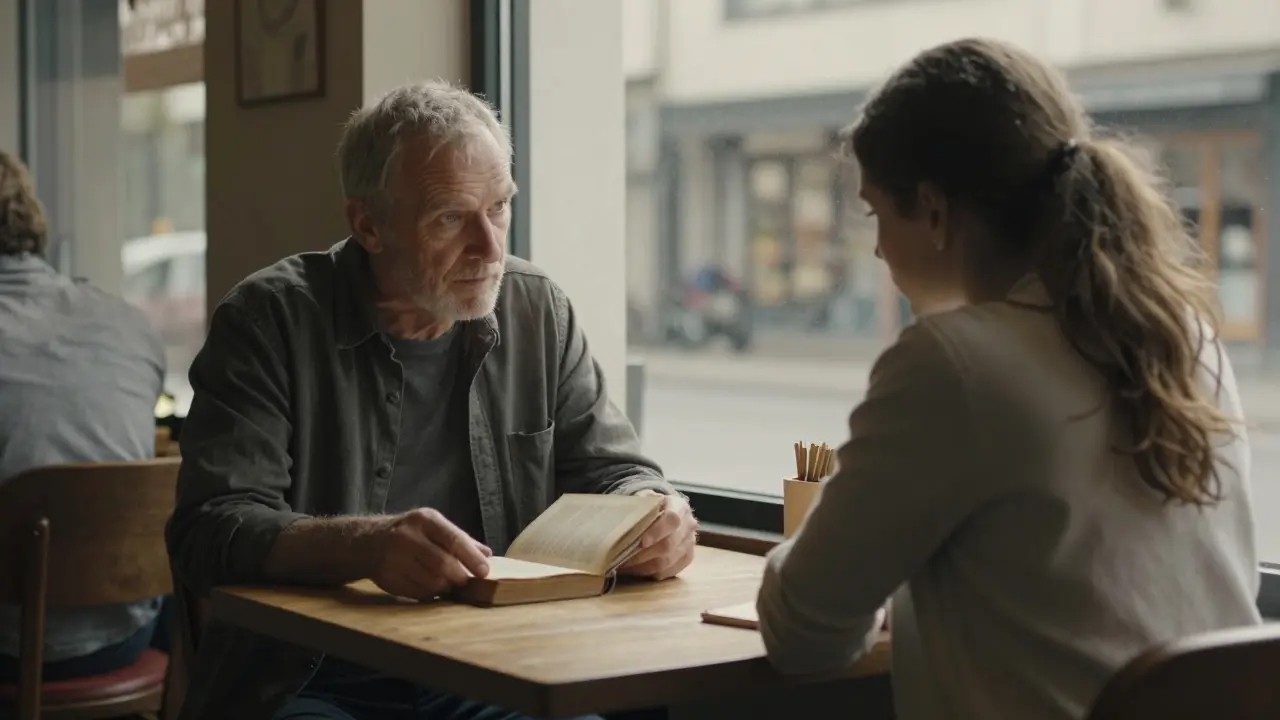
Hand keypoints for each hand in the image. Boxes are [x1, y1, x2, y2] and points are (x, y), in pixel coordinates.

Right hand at [366, 508, 492, 599]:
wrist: (369, 542)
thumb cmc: (412, 533)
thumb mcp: (434, 526)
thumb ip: (461, 539)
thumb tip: (487, 555)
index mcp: (424, 520)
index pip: (453, 539)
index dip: (471, 558)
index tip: (485, 572)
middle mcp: (407, 536)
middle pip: (442, 563)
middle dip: (458, 576)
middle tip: (465, 581)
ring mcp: (394, 558)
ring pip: (430, 582)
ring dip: (445, 587)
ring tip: (448, 584)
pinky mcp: (387, 578)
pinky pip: (417, 593)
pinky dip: (429, 593)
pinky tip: (430, 588)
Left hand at [618, 493, 696, 579]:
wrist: (665, 513)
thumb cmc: (650, 507)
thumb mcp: (644, 500)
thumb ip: (637, 507)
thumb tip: (621, 522)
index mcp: (679, 506)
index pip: (672, 519)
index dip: (657, 532)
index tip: (641, 542)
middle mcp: (689, 525)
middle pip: (669, 544)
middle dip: (644, 554)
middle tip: (623, 557)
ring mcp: (689, 544)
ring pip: (667, 562)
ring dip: (643, 566)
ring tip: (625, 565)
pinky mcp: (686, 559)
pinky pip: (668, 572)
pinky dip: (650, 573)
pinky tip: (635, 569)